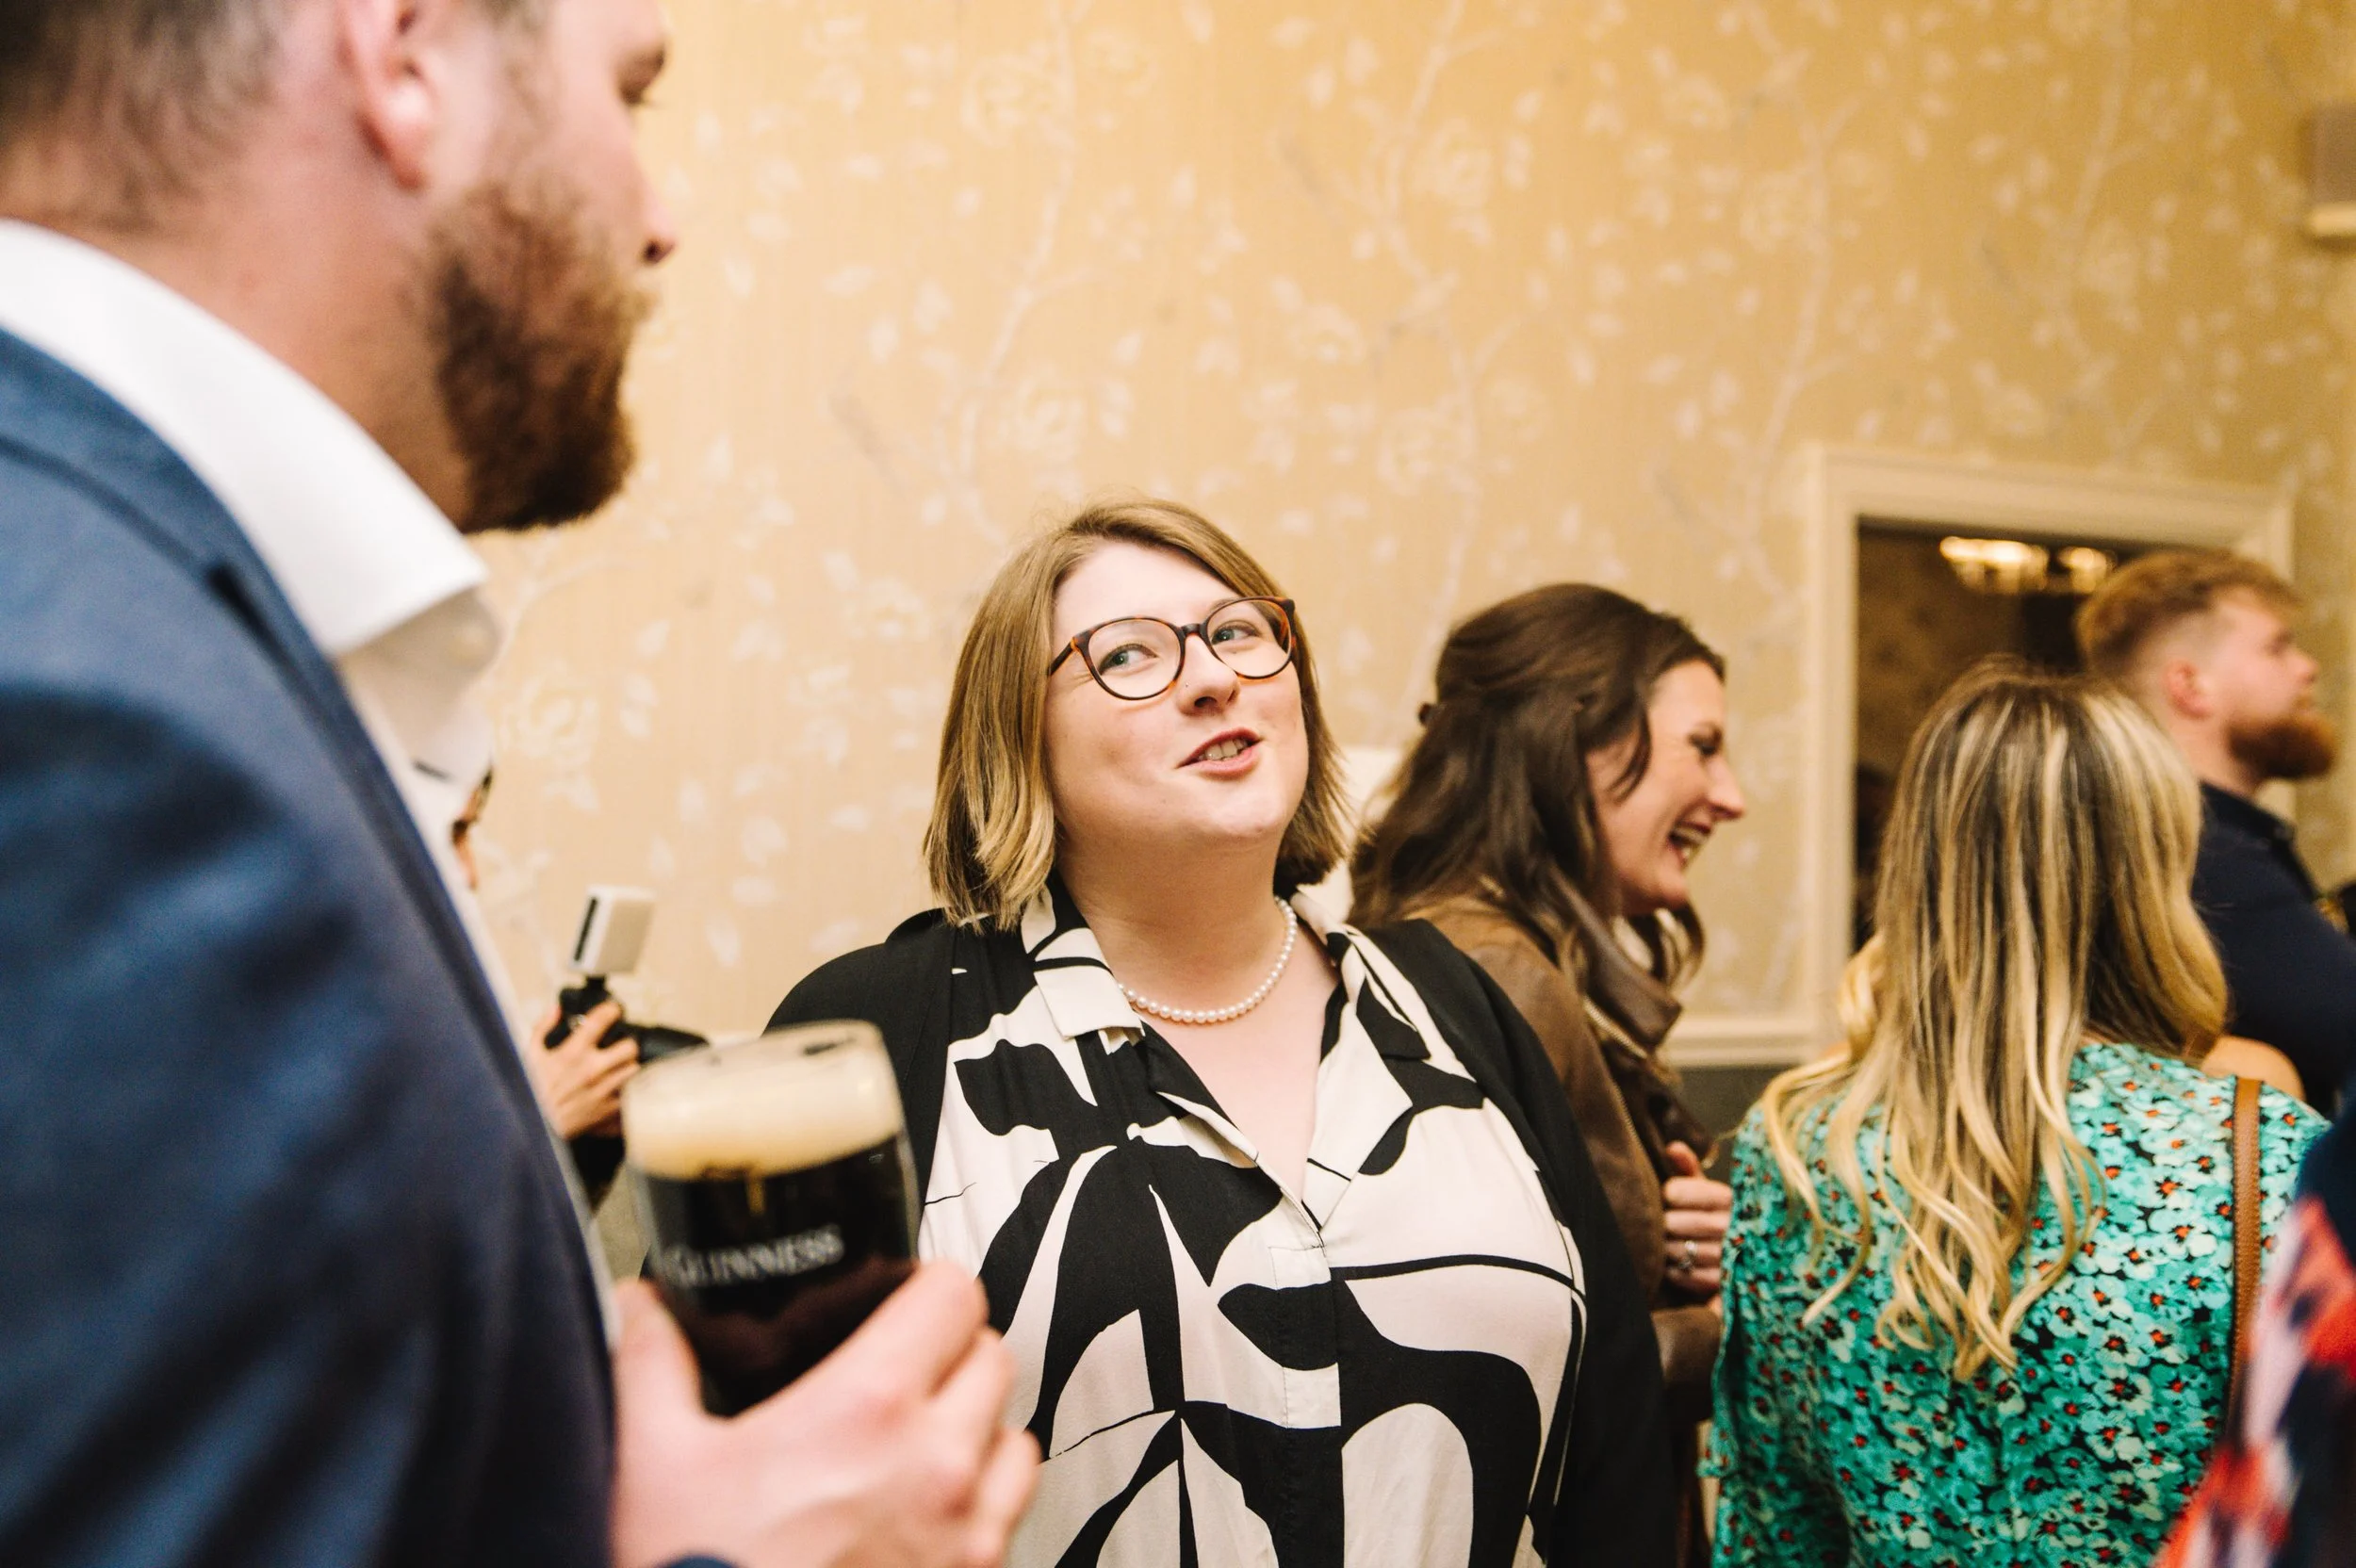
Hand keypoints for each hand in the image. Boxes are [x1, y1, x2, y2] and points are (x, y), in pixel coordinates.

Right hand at [527, 999, 636, 1139]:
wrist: (534, 1128)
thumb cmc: (531, 1092)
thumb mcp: (530, 1055)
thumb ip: (542, 1028)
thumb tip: (555, 1009)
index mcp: (573, 1053)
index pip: (601, 1020)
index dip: (611, 1010)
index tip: (613, 1010)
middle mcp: (592, 1070)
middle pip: (630, 1047)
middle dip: (627, 1044)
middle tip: (620, 1046)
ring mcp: (603, 1091)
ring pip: (634, 1070)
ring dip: (629, 1067)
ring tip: (621, 1068)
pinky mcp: (608, 1111)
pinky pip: (630, 1096)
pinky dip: (629, 1092)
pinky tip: (621, 1090)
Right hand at [610, 1266, 1040, 1567]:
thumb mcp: (651, 1463)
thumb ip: (651, 1362)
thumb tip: (645, 1306)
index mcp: (867, 1410)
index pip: (953, 1295)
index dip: (922, 1286)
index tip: (891, 1300)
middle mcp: (937, 1467)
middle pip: (991, 1356)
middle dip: (947, 1351)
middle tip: (893, 1368)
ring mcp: (965, 1536)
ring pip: (1013, 1435)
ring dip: (975, 1425)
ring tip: (914, 1441)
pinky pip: (1010, 1513)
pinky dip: (984, 1498)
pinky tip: (925, 1509)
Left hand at [1661, 1141, 1730, 1298]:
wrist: (1757, 1257)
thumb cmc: (1720, 1216)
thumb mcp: (1709, 1191)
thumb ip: (1690, 1170)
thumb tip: (1673, 1147)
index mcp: (1728, 1198)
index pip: (1678, 1192)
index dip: (1667, 1195)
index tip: (1668, 1197)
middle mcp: (1733, 1226)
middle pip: (1673, 1223)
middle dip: (1664, 1224)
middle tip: (1665, 1226)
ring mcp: (1731, 1256)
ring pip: (1677, 1250)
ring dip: (1667, 1249)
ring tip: (1670, 1244)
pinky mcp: (1726, 1282)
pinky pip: (1685, 1275)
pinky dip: (1676, 1271)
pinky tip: (1679, 1264)